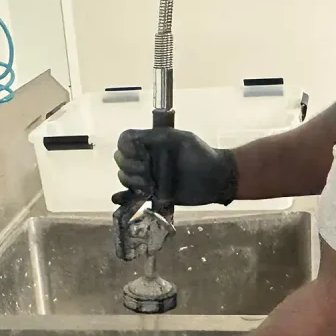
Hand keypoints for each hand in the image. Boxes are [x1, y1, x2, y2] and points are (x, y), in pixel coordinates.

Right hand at [113, 128, 237, 206]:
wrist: (216, 179)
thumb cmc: (201, 155)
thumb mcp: (180, 139)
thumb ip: (156, 137)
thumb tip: (132, 142)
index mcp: (151, 142)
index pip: (125, 140)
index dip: (125, 146)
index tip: (137, 152)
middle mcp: (146, 158)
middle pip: (121, 159)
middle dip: (129, 164)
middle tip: (147, 169)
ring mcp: (148, 176)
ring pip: (124, 176)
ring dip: (131, 180)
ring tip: (149, 184)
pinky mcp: (152, 194)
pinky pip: (130, 196)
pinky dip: (122, 197)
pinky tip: (119, 198)